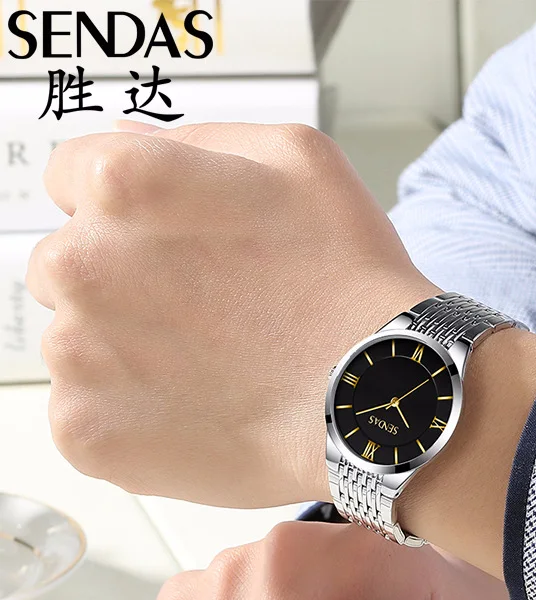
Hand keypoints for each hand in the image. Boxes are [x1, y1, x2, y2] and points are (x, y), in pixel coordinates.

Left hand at [27, 122, 438, 506]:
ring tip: (210, 366)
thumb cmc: (346, 280)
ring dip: (128, 350)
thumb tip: (123, 140)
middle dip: (126, 280)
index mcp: (122, 186)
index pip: (72, 177)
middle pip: (73, 263)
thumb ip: (194, 139)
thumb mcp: (297, 160)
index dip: (129, 208)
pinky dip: (131, 413)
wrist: (371, 398)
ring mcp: (77, 357)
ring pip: (78, 341)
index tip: (172, 240)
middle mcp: (81, 265)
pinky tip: (194, 408)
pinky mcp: (86, 432)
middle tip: (207, 311)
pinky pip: (88, 411)